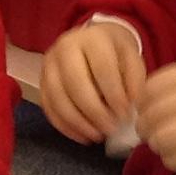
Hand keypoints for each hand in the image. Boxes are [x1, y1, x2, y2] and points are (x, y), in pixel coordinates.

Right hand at [41, 20, 145, 143]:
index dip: (114, 94)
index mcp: (92, 38)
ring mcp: (49, 65)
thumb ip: (135, 81)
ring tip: (98, 136)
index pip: (102, 67)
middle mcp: (65, 48)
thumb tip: (131, 106)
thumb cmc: (114, 54)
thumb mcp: (131, 59)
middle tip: (111, 129)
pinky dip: (65, 127)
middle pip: (75, 84)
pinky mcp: (41, 83)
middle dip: (95, 112)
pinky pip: (49, 108)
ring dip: (79, 123)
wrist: (90, 43)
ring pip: (58, 99)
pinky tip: (83, 136)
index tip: (126, 115)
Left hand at [135, 61, 175, 170]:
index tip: (149, 112)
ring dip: (158, 147)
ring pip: (160, 139)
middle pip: (151, 116)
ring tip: (168, 146)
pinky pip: (175, 158)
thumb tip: (141, 106)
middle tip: (153, 134)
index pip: (149, 89)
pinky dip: (171, 160)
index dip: (142, 104)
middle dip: (146, 129)